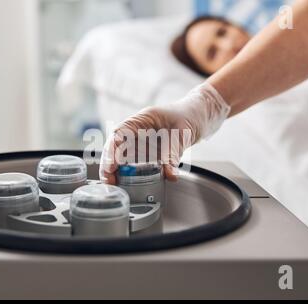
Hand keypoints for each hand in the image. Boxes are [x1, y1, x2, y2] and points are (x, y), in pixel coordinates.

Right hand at [100, 82, 230, 184]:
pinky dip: (127, 171)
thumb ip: (173, 154)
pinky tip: (124, 182)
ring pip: (120, 155)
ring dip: (115, 169)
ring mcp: (140, 140)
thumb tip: (170, 175)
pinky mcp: (146, 150)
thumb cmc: (189, 116)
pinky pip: (133, 161)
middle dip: (109, 163)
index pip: (120, 133)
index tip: (111, 165)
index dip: (112, 149)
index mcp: (141, 120)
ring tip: (113, 183)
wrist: (198, 115)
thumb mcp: (182, 134)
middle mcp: (136, 130)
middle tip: (109, 180)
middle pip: (115, 146)